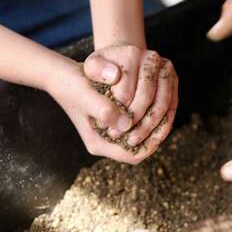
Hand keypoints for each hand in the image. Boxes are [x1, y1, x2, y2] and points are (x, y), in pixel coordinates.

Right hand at [48, 54, 176, 163]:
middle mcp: (105, 142)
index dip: (151, 145)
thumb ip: (104, 110)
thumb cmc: (71, 84)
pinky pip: (136, 126)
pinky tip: (156, 103)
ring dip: (153, 125)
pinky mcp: (112, 122)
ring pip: (139, 137)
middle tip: (170, 116)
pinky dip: (147, 117)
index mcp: (97, 144)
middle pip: (139, 149)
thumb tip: (126, 123)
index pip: (132, 156)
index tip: (165, 127)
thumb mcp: (86, 95)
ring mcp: (109, 133)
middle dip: (155, 135)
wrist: (60, 75)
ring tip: (166, 109)